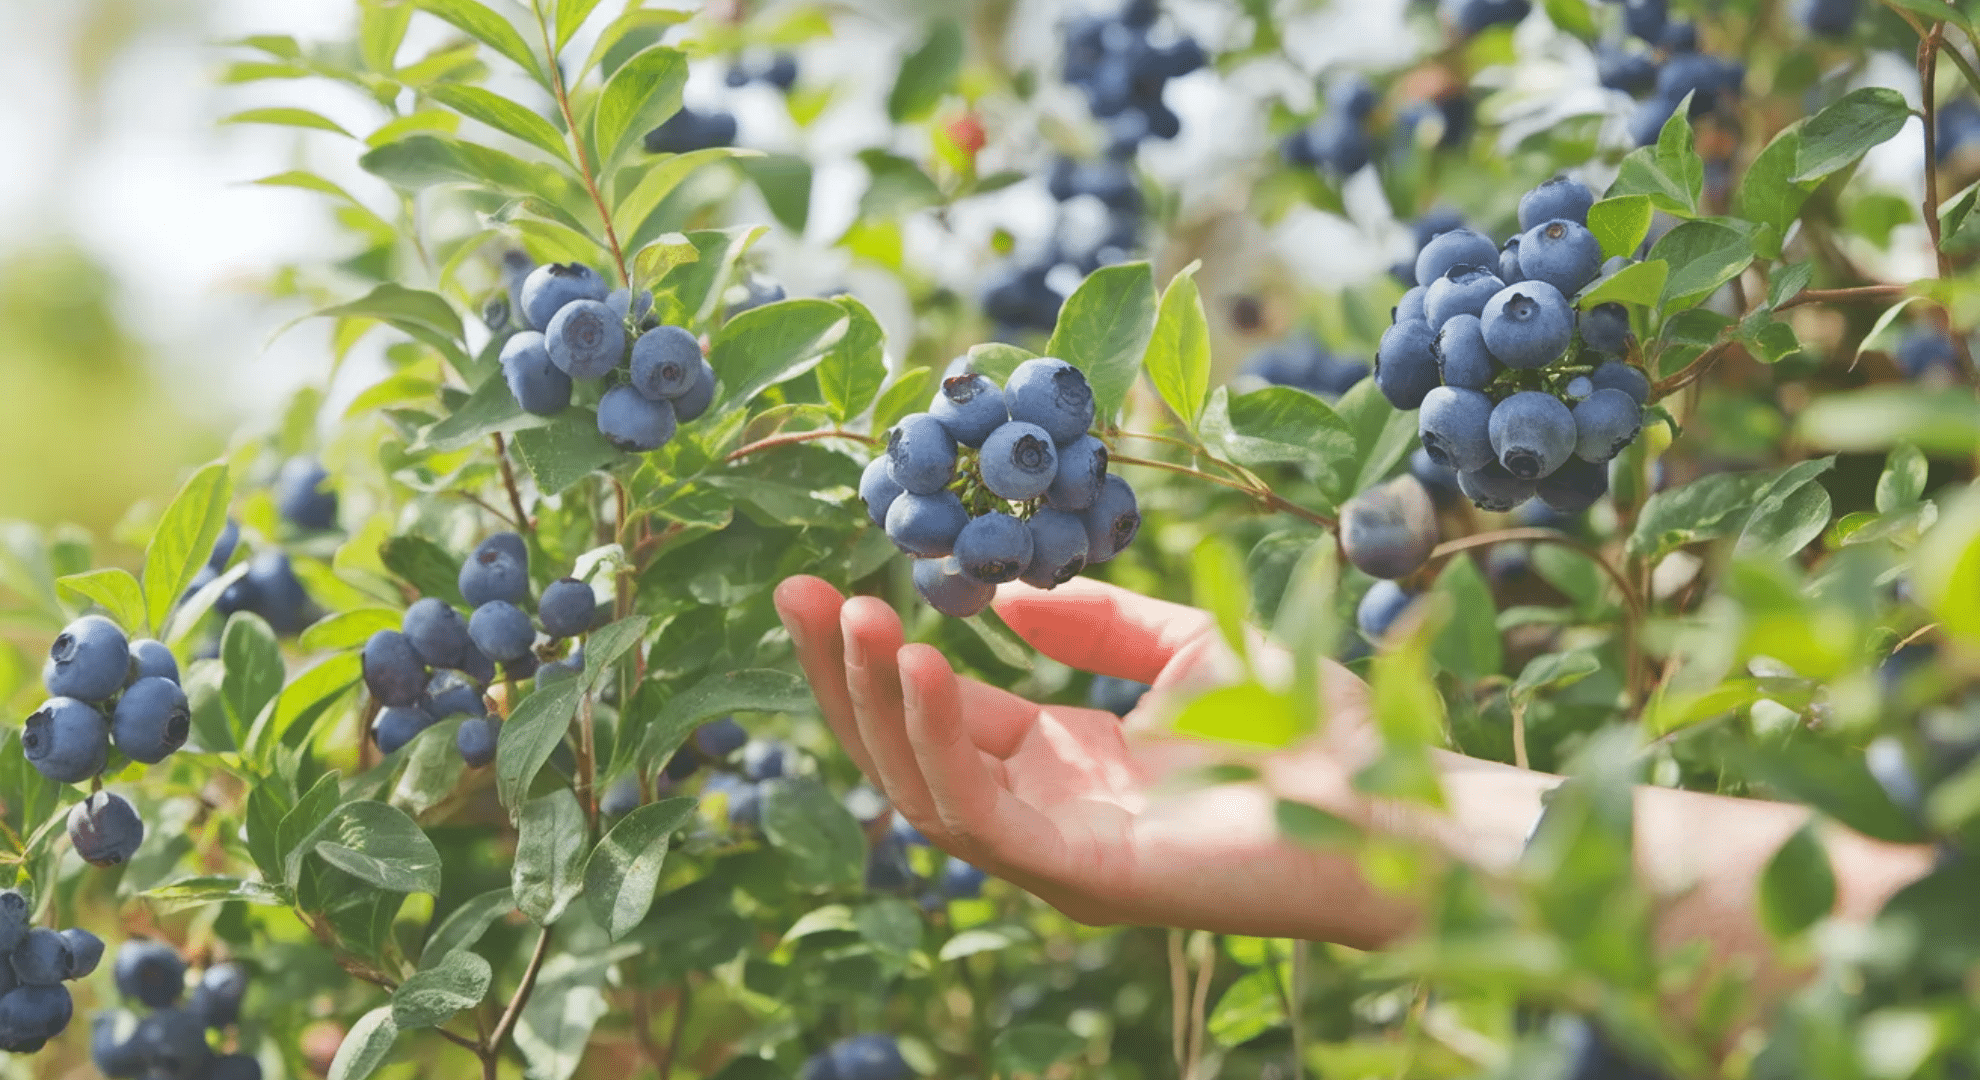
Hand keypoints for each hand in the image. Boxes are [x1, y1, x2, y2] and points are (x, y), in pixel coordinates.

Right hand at [772, 574, 1417, 945]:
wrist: (1395, 803)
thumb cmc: (1311, 727)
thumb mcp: (1184, 647)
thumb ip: (1094, 623)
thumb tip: (999, 593)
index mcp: (1061, 762)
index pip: (937, 710)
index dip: (875, 652)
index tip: (820, 583)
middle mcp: (1044, 812)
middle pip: (908, 750)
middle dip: (845, 676)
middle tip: (795, 595)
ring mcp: (1057, 852)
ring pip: (924, 788)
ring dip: (877, 704)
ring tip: (853, 619)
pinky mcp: (1082, 875)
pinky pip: (980, 815)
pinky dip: (938, 743)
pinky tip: (923, 665)